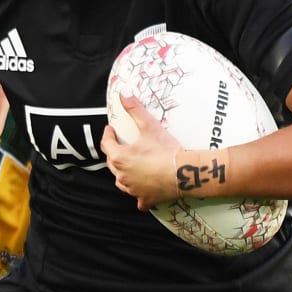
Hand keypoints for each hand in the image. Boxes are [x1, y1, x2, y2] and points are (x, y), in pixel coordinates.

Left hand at [100, 94, 182, 209]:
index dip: (108, 135)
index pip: (106, 144)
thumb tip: (123, 92)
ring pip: (121, 182)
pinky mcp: (145, 200)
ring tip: (129, 166)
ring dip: (123, 174)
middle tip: (119, 145)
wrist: (185, 173)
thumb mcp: (149, 126)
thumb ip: (134, 109)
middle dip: (114, 153)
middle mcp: (122, 176)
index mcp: (120, 158)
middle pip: (112, 163)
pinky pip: (138, 199)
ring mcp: (133, 190)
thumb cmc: (166, 150)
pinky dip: (138, 194)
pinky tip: (142, 191)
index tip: (111, 129)